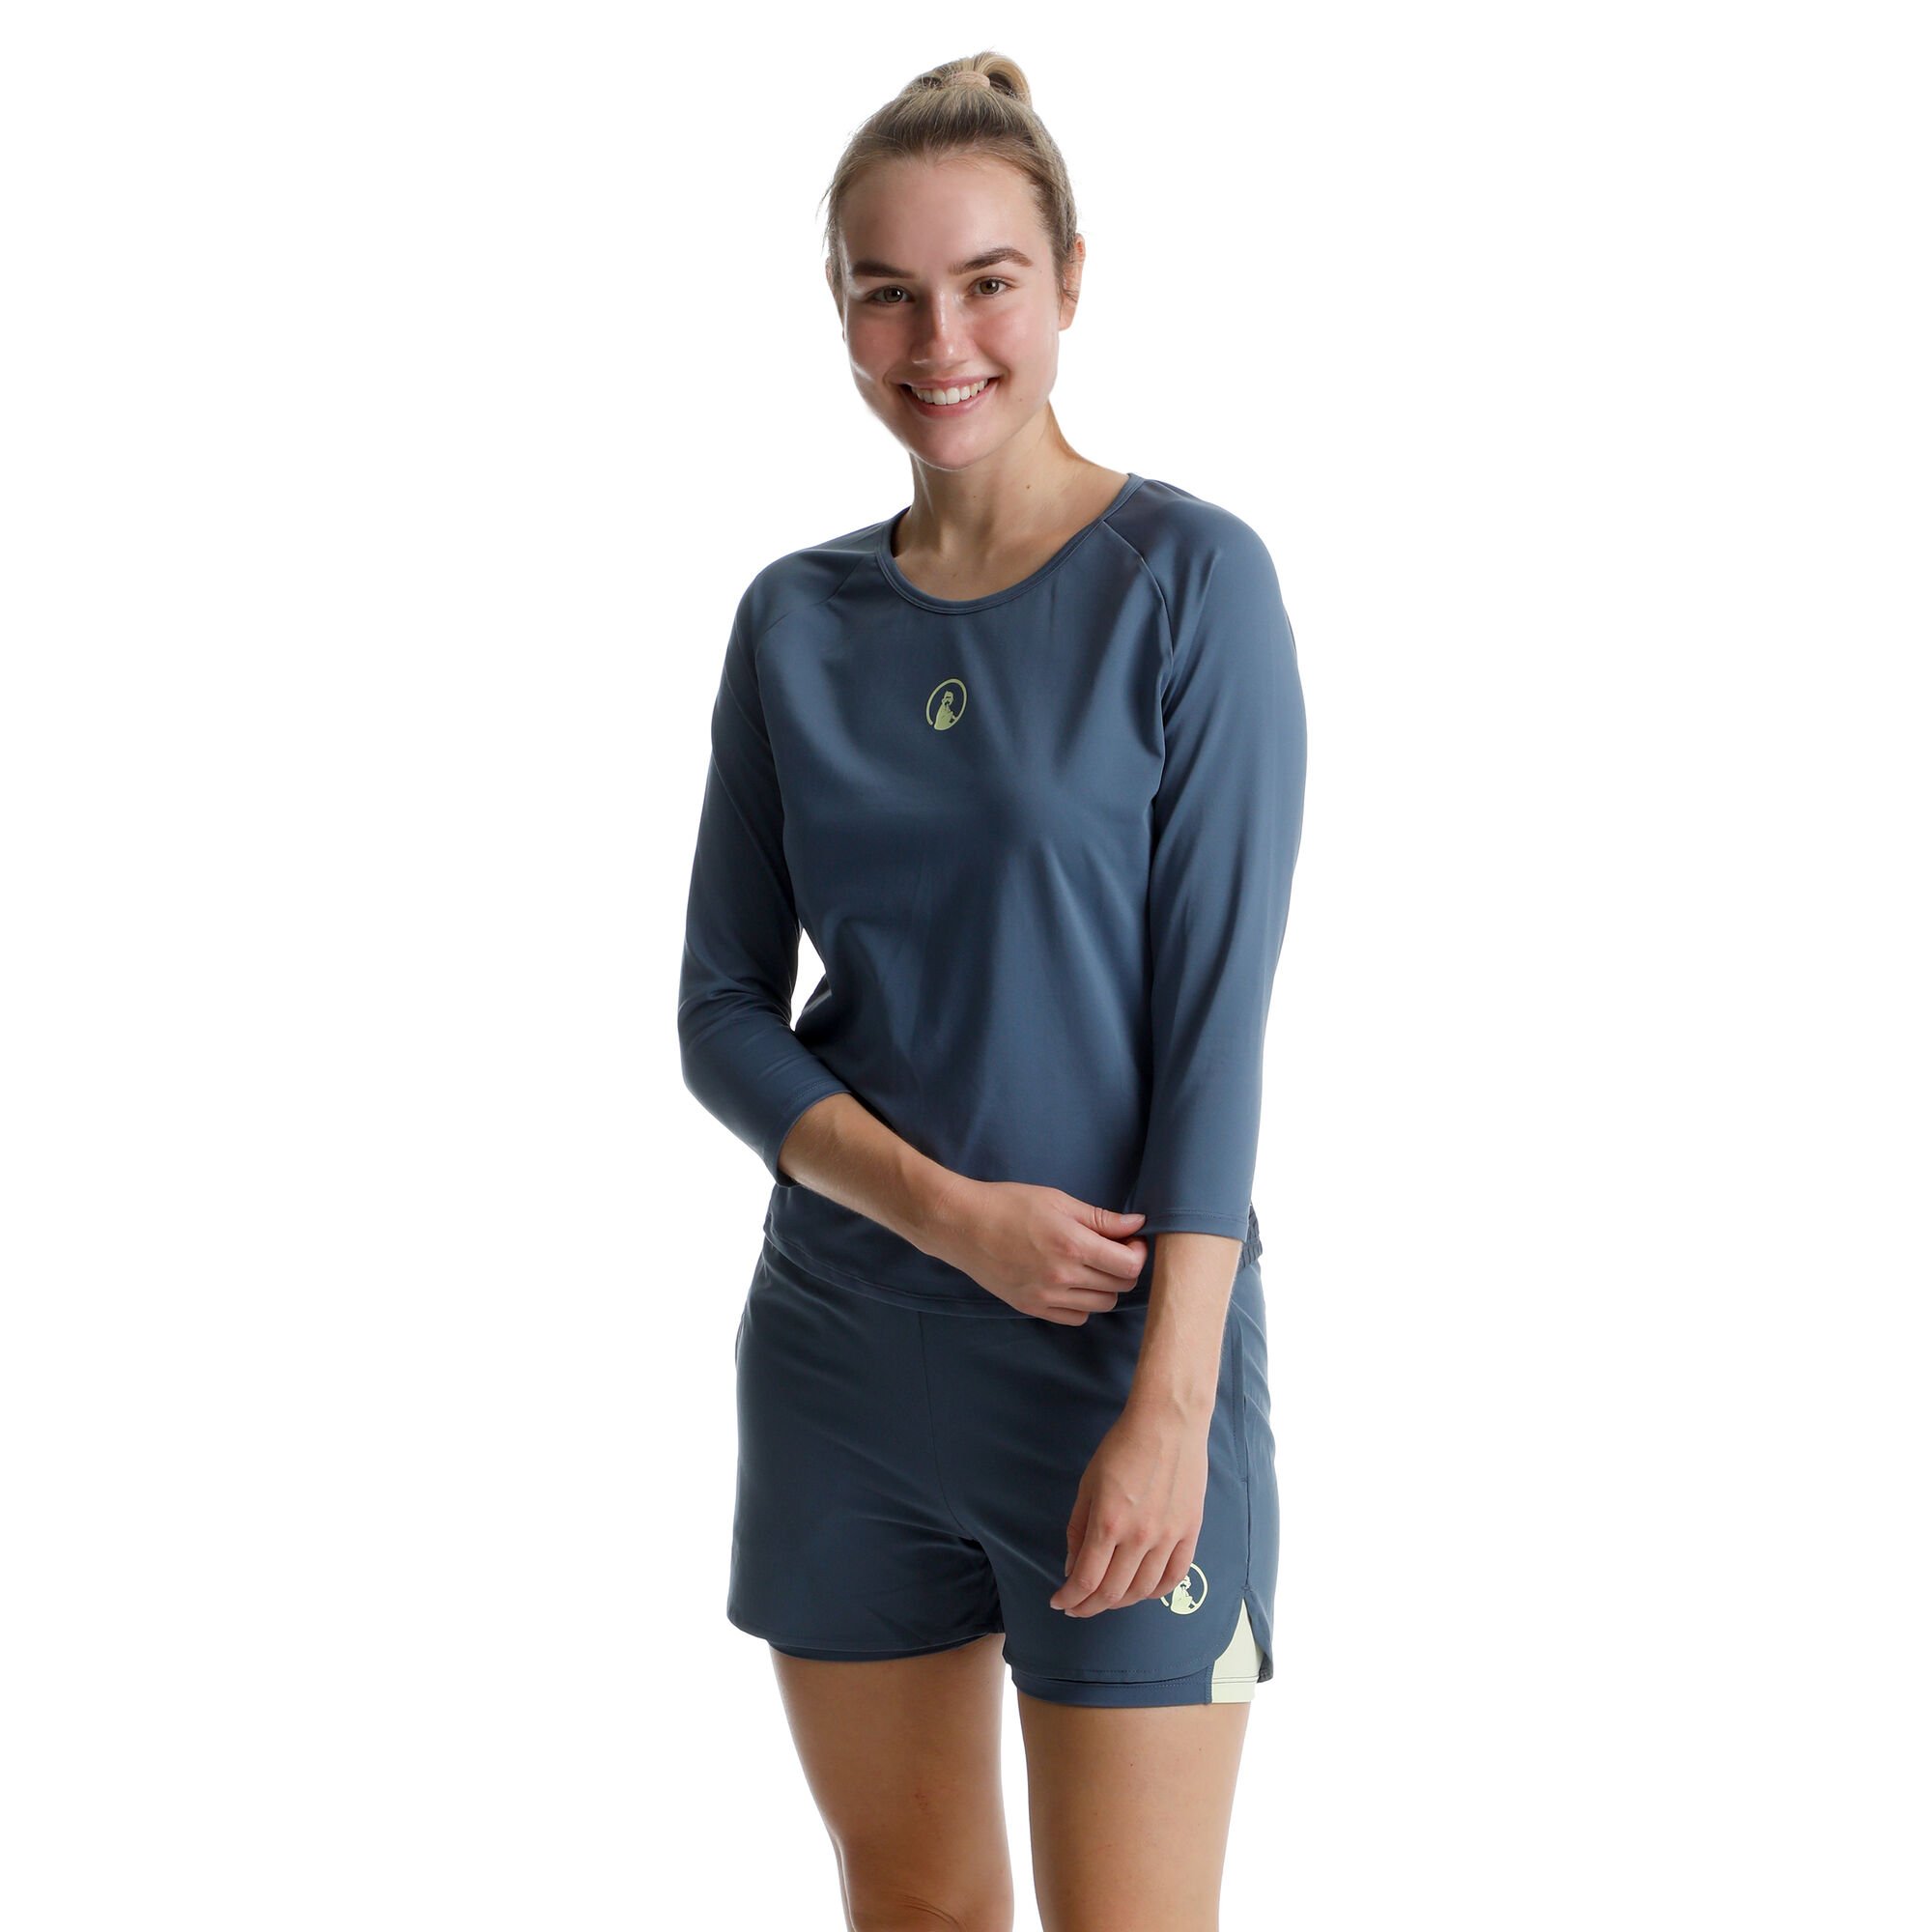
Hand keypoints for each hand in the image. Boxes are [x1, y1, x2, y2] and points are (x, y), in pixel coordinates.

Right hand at [926, 1179, 1146, 1322]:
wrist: (962, 1225)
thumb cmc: (1008, 1204)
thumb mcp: (1058, 1201)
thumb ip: (1101, 1218)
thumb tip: (1137, 1224)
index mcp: (1073, 1245)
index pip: (1129, 1265)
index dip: (1138, 1252)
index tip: (1130, 1240)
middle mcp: (1062, 1276)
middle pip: (1120, 1286)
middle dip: (1125, 1267)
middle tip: (1113, 1249)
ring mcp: (1046, 1296)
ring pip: (1102, 1305)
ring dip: (1106, 1286)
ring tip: (1091, 1265)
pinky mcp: (1032, 1307)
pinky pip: (1076, 1318)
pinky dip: (1083, 1304)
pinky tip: (1072, 1283)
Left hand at [1050, 1402, 1208, 1614]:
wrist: (1168, 1423)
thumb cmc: (1121, 1447)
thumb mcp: (1087, 1485)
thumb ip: (1078, 1529)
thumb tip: (1073, 1567)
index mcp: (1108, 1523)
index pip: (1087, 1580)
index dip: (1070, 1598)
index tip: (1059, 1601)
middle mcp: (1139, 1537)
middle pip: (1113, 1592)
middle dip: (1089, 1606)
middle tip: (1077, 1606)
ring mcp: (1168, 1537)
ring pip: (1142, 1590)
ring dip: (1119, 1603)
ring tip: (1105, 1600)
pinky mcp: (1190, 1532)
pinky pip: (1174, 1576)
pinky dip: (1155, 1592)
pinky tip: (1140, 1591)